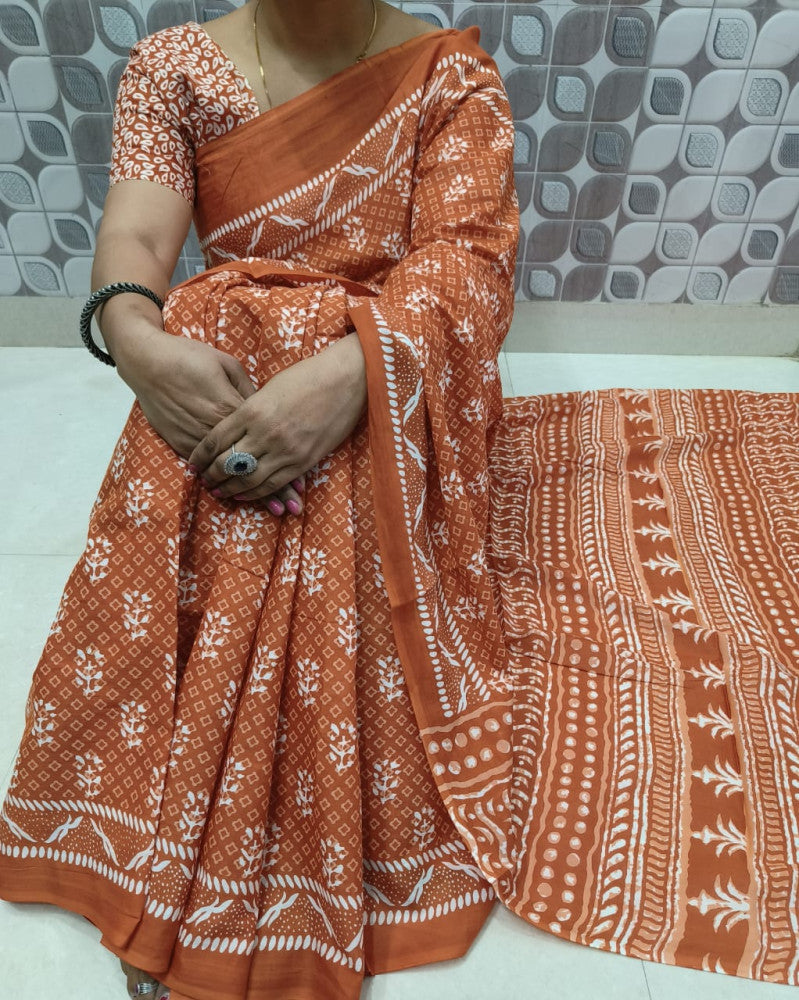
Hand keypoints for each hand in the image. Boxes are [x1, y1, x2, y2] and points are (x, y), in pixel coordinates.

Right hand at [113, 325, 305, 513]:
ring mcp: (198, 438)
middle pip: (251, 463)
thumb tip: (265, 409)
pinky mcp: (181, 441)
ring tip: (272, 510)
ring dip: (252, 492)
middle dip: (274, 488)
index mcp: (233, 408)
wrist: (147, 361)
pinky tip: (237, 496)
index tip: (301, 484)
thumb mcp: (227, 366)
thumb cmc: (190, 357)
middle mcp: (217, 429)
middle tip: (291, 507)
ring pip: (230, 472)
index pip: (266, 443)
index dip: (284, 463)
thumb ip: (248, 391)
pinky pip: (207, 469)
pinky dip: (223, 482)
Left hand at [188, 333, 366, 503]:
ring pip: (247, 479)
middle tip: (204, 481)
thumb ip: (251, 410)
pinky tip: (243, 494)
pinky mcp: (303, 461)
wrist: (346, 380)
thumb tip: (237, 428)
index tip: (193, 464)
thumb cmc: (308, 376)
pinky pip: (272, 483)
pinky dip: (254, 492)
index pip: (215, 440)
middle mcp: (264, 433)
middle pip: (227, 463)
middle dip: (212, 475)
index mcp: (251, 410)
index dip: (200, 456)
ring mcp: (285, 450)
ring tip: (218, 492)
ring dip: (229, 488)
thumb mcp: (270, 388)